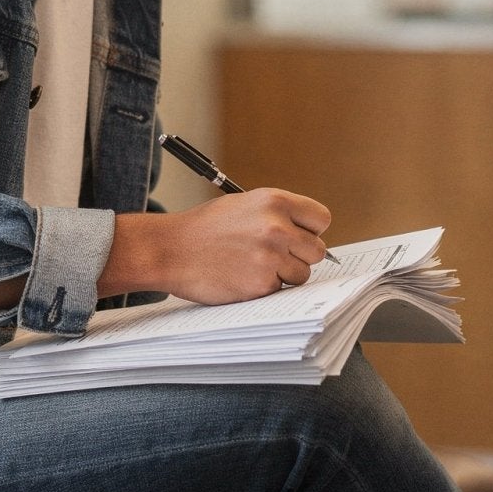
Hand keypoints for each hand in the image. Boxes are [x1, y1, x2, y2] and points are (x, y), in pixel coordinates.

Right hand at [161, 188, 331, 303]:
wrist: (171, 249)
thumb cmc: (205, 228)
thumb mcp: (244, 205)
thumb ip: (278, 215)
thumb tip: (309, 235)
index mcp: (274, 202)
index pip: (321, 219)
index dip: (310, 230)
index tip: (299, 237)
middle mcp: (277, 227)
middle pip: (317, 250)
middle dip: (299, 256)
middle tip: (273, 256)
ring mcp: (270, 257)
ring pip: (302, 274)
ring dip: (284, 274)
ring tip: (254, 265)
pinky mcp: (261, 283)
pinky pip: (280, 289)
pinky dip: (265, 287)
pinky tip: (242, 276)